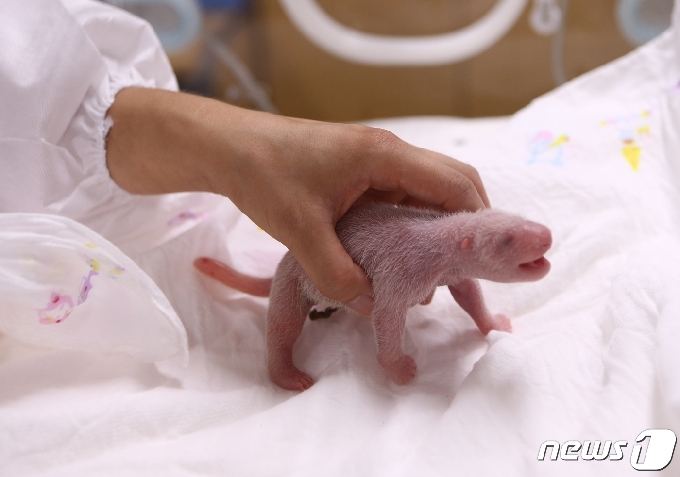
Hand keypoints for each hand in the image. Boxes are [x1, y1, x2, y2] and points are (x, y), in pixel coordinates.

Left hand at [106, 88, 489, 314]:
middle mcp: (390, 154)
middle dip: (468, 223)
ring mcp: (378, 162)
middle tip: (470, 267)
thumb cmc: (264, 177)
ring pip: (430, 191)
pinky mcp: (364, 173)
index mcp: (385, 156)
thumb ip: (337, 274)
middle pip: (454, 182)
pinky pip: (405, 197)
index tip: (489, 259)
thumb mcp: (299, 231)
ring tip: (442, 268)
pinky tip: (406, 253)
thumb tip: (374, 308)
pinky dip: (415, 223)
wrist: (231, 148)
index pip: (455, 184)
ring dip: (440, 225)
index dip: (479, 221)